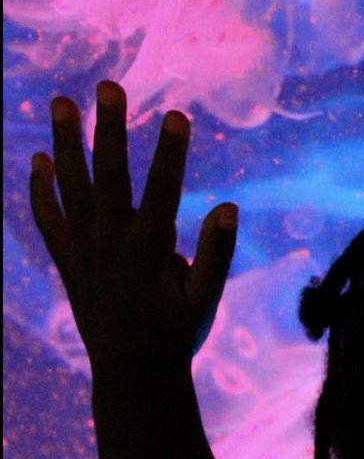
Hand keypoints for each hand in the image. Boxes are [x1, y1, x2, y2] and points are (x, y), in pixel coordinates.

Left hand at [28, 80, 237, 367]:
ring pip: (71, 186)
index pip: (162, 188)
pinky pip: (48, 219)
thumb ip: (217, 252)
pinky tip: (39, 158)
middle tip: (108, 85)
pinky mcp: (68, 261)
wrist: (133, 372)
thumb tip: (229, 207)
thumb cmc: (178, 334)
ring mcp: (84, 249)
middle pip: (109, 174)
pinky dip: (40, 189)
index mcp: (150, 248)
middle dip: (110, 128)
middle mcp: (111, 242)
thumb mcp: (207, 298)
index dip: (169, 151)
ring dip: (66, 143)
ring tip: (63, 102)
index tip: (176, 114)